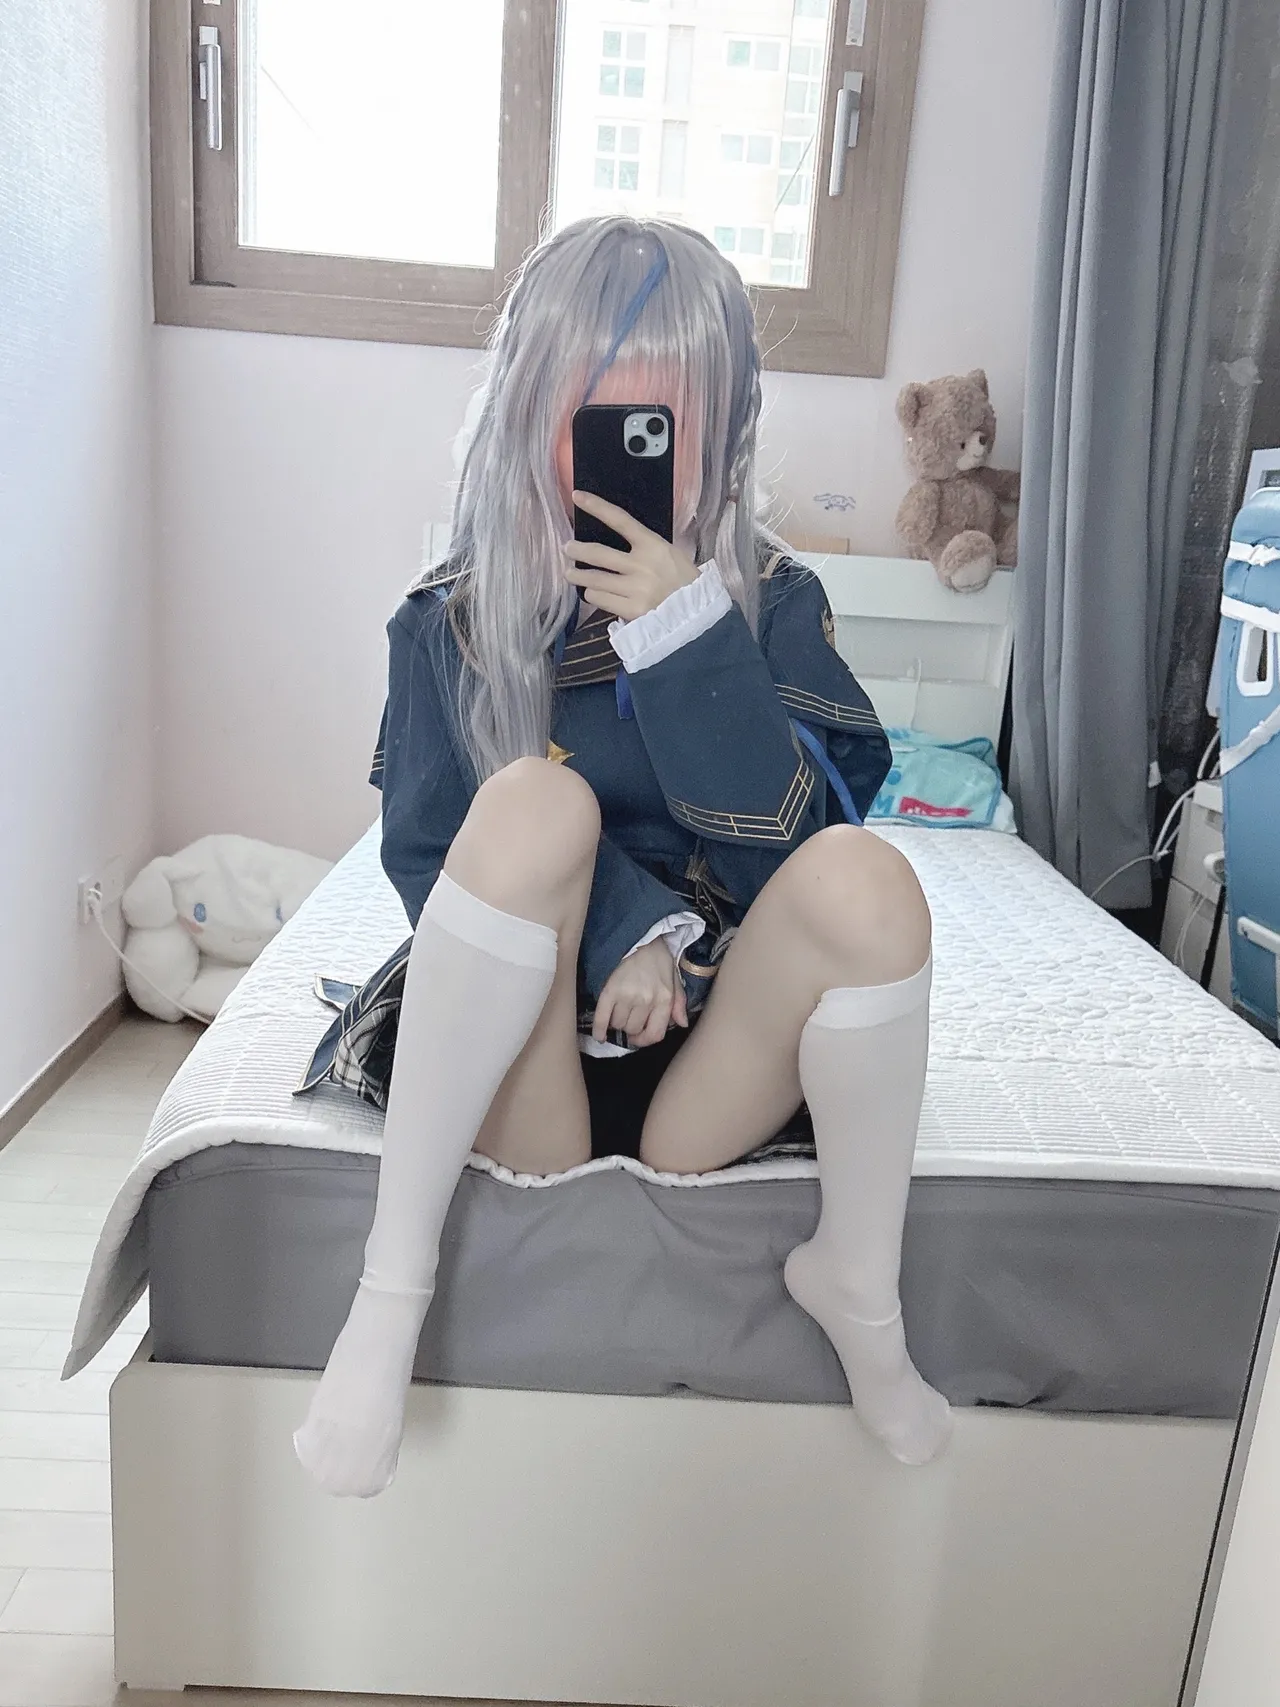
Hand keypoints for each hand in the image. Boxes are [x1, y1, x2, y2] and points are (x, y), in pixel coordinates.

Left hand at [564, 491, 696, 620]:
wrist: (697, 615)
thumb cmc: (684, 581)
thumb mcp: (670, 554)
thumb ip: (645, 546)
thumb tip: (617, 538)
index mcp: (653, 545)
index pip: (620, 520)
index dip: (597, 507)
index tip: (578, 496)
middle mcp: (641, 565)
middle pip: (598, 553)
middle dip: (576, 550)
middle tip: (567, 548)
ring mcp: (635, 589)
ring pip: (594, 579)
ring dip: (577, 575)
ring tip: (570, 573)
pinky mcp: (630, 610)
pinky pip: (600, 600)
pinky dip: (593, 595)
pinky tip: (593, 593)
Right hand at [592, 938, 689, 1047]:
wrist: (641, 938)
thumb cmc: (658, 960)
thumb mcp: (675, 980)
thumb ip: (679, 1003)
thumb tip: (682, 1024)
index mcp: (664, 999)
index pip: (655, 1034)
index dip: (645, 1040)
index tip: (638, 1038)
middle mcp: (646, 1000)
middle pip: (633, 1029)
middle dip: (630, 1028)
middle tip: (628, 1018)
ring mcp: (627, 996)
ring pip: (618, 1024)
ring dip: (617, 1022)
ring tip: (618, 1013)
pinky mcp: (610, 990)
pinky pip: (602, 1017)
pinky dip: (599, 1029)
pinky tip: (599, 1035)